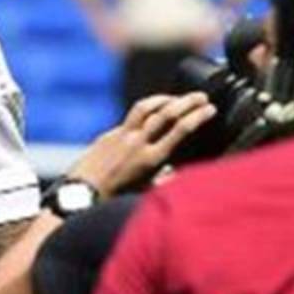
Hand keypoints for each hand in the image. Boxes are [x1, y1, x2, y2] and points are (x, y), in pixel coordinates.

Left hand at [67, 92, 216, 196]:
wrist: (82, 193)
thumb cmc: (116, 197)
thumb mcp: (148, 191)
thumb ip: (166, 178)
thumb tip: (180, 170)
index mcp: (152, 159)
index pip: (180, 130)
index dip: (198, 116)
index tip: (210, 109)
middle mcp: (138, 142)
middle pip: (166, 113)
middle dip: (187, 102)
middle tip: (201, 96)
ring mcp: (122, 135)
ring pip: (146, 108)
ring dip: (165, 99)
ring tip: (178, 98)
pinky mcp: (110, 134)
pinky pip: (132, 116)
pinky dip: (147, 110)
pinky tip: (154, 109)